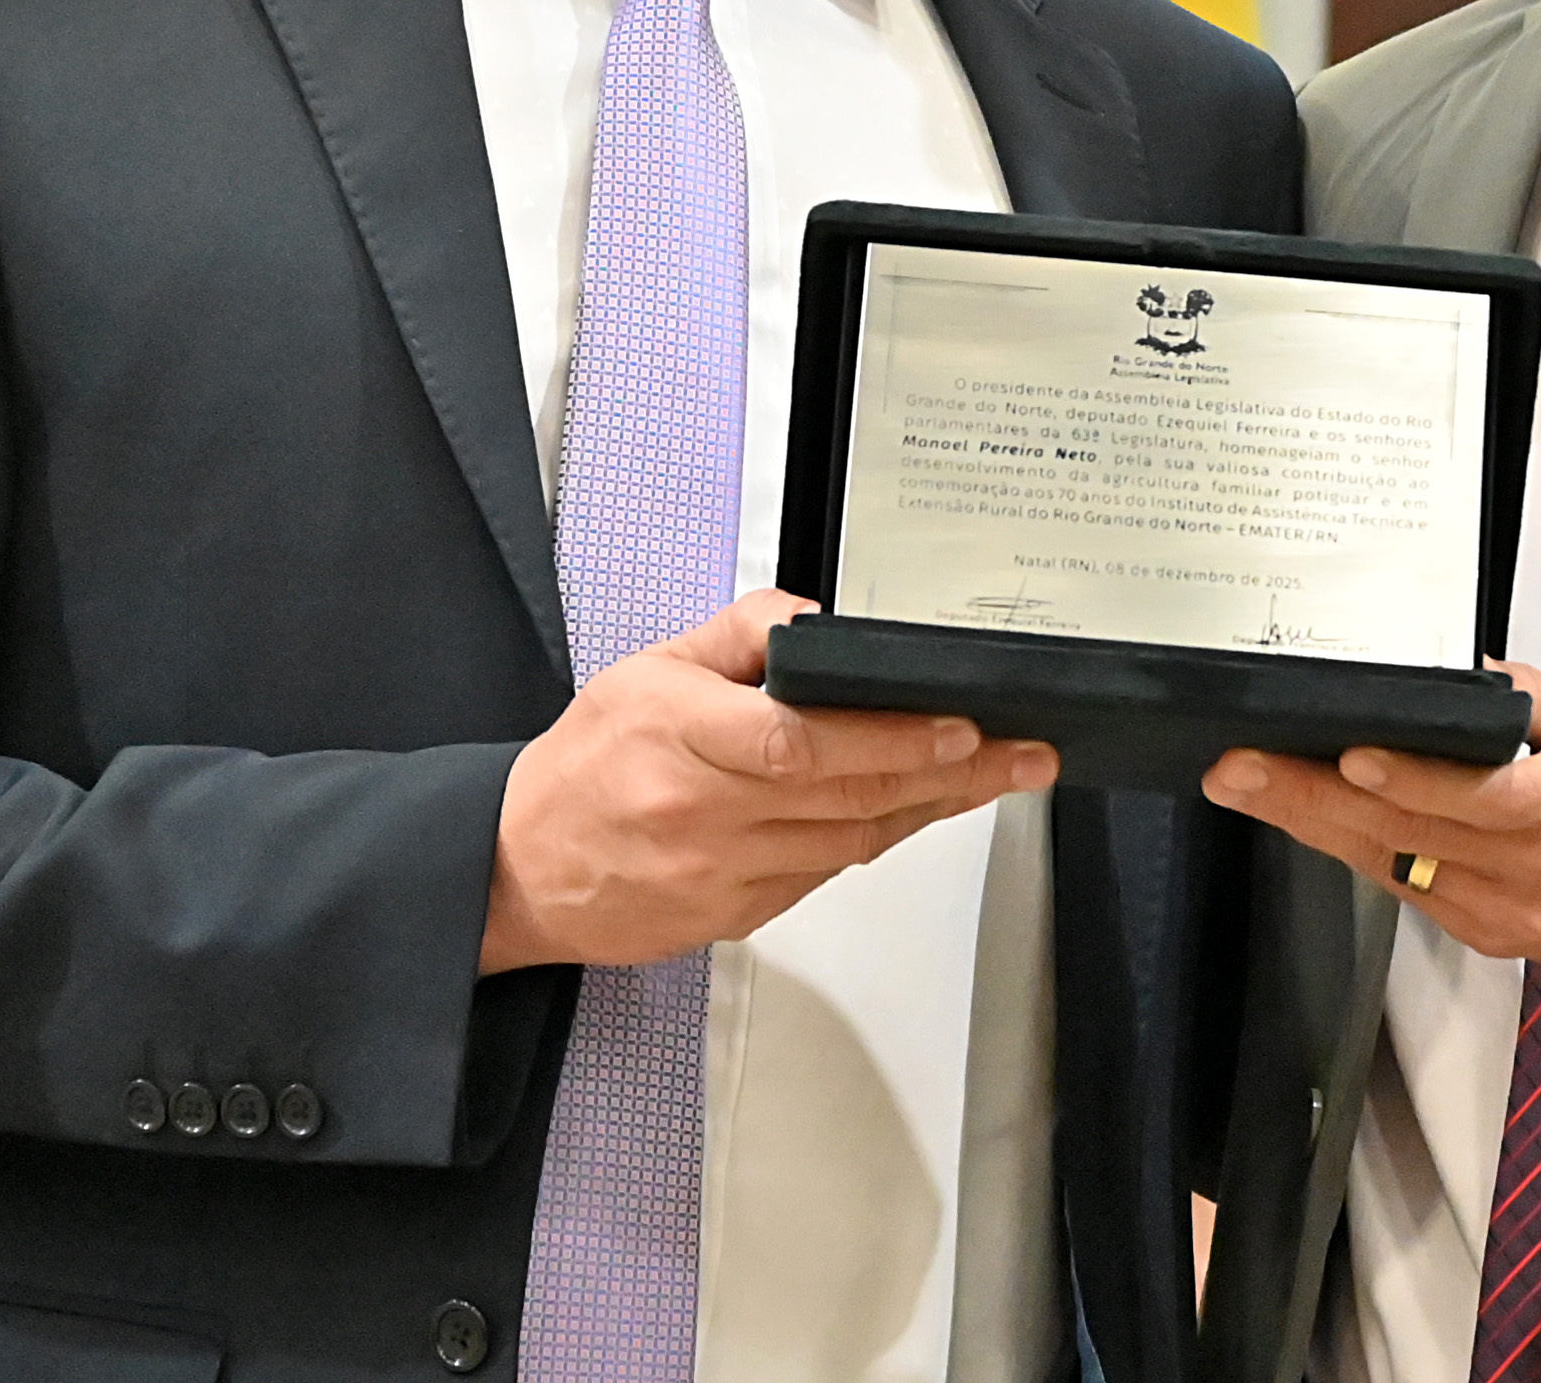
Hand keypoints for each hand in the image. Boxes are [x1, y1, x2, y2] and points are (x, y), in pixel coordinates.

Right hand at [482, 591, 1055, 971]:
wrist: (518, 868)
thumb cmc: (584, 765)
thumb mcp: (647, 670)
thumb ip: (739, 636)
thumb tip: (819, 623)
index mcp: (679, 736)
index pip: (799, 742)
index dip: (888, 738)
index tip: (958, 726)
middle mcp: (703, 811)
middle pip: (848, 794)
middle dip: (951, 773)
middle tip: (1021, 754)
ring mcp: (720, 873)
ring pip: (850, 841)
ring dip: (930, 808)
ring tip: (993, 777)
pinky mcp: (732, 916)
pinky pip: (823, 874)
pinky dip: (876, 839)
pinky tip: (916, 810)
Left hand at [1200, 665, 1540, 971]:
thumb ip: (1528, 695)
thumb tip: (1454, 671)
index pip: (1489, 799)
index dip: (1415, 781)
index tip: (1353, 757)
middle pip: (1414, 835)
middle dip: (1315, 798)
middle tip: (1243, 767)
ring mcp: (1512, 910)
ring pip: (1396, 866)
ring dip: (1315, 826)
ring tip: (1251, 785)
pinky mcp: (1490, 937)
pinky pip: (1407, 891)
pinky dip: (1355, 852)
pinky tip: (1307, 820)